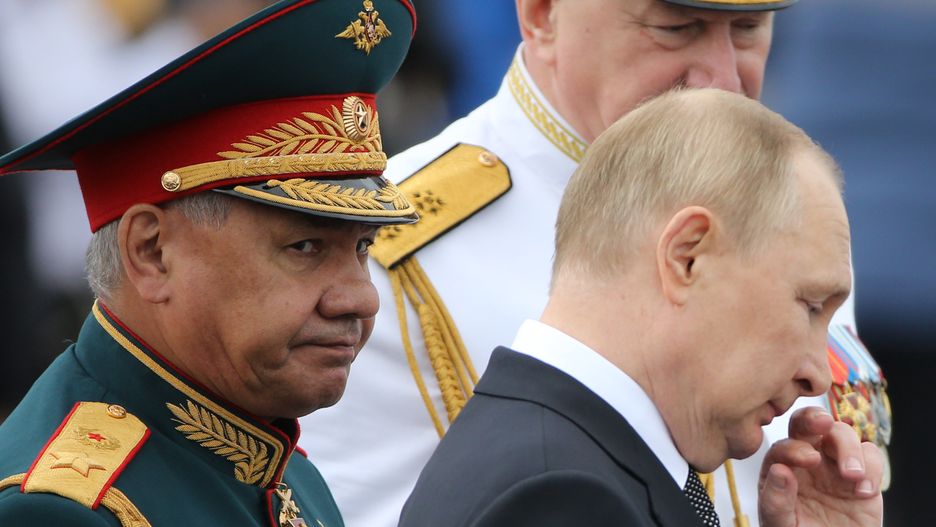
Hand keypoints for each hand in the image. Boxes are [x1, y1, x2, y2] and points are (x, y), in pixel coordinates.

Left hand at [758, 406, 882, 526]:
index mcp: (784, 467)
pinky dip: (872, 467)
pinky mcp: (864, 475)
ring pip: (842, 434)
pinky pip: (871, 455)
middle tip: (824, 424)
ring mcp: (836, 464)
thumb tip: (779, 471)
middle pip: (809, 424)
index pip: (784, 445)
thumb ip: (775, 500)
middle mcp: (808, 460)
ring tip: (851, 475)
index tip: (809, 459)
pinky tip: (863, 491)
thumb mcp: (780, 523)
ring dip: (849, 448)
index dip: (795, 447)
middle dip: (815, 418)